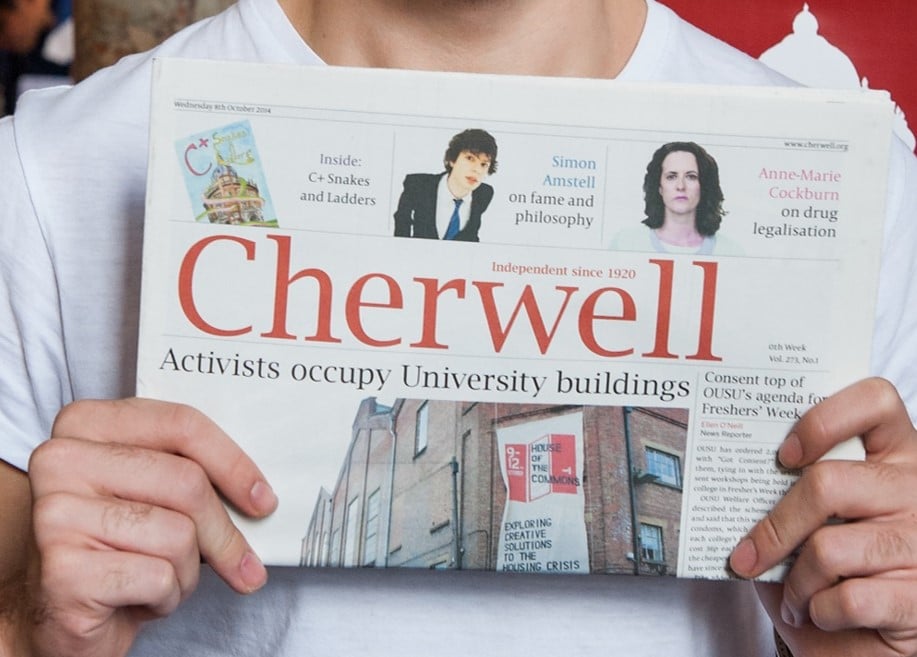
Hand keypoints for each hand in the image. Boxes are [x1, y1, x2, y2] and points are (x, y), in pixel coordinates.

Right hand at [27, 398, 277, 656]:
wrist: (60, 613)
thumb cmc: (119, 546)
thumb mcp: (155, 495)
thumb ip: (192, 472)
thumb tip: (262, 493)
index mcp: (87, 423)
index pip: (182, 424)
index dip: (234, 463)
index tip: (264, 498)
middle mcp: (63, 459)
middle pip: (187, 482)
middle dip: (224, 532)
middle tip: (242, 564)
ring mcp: (57, 513)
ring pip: (178, 534)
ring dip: (189, 571)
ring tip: (162, 578)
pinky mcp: (62, 568)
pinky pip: (159, 577)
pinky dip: (167, 597)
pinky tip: (139, 599)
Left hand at [729, 377, 916, 655]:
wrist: (877, 639)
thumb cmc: (843, 568)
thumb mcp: (823, 520)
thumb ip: (796, 492)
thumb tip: (734, 482)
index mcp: (897, 455)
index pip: (875, 401)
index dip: (824, 418)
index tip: (784, 454)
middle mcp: (916, 490)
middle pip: (827, 483)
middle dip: (775, 527)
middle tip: (747, 554)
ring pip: (828, 548)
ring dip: (795, 581)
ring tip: (792, 595)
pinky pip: (848, 598)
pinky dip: (818, 612)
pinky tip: (818, 614)